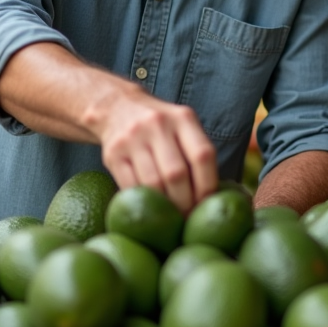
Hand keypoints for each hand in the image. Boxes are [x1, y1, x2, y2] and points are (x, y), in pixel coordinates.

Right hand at [91, 83, 217, 211]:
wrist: (117, 107)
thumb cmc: (160, 126)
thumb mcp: (182, 126)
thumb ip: (197, 153)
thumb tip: (215, 198)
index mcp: (183, 118)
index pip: (203, 156)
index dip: (208, 185)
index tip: (207, 206)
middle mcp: (158, 124)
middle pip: (176, 174)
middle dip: (185, 203)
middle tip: (188, 219)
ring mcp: (132, 138)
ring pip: (153, 184)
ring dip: (164, 208)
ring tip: (171, 219)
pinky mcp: (112, 154)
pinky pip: (130, 187)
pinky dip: (143, 202)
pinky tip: (150, 209)